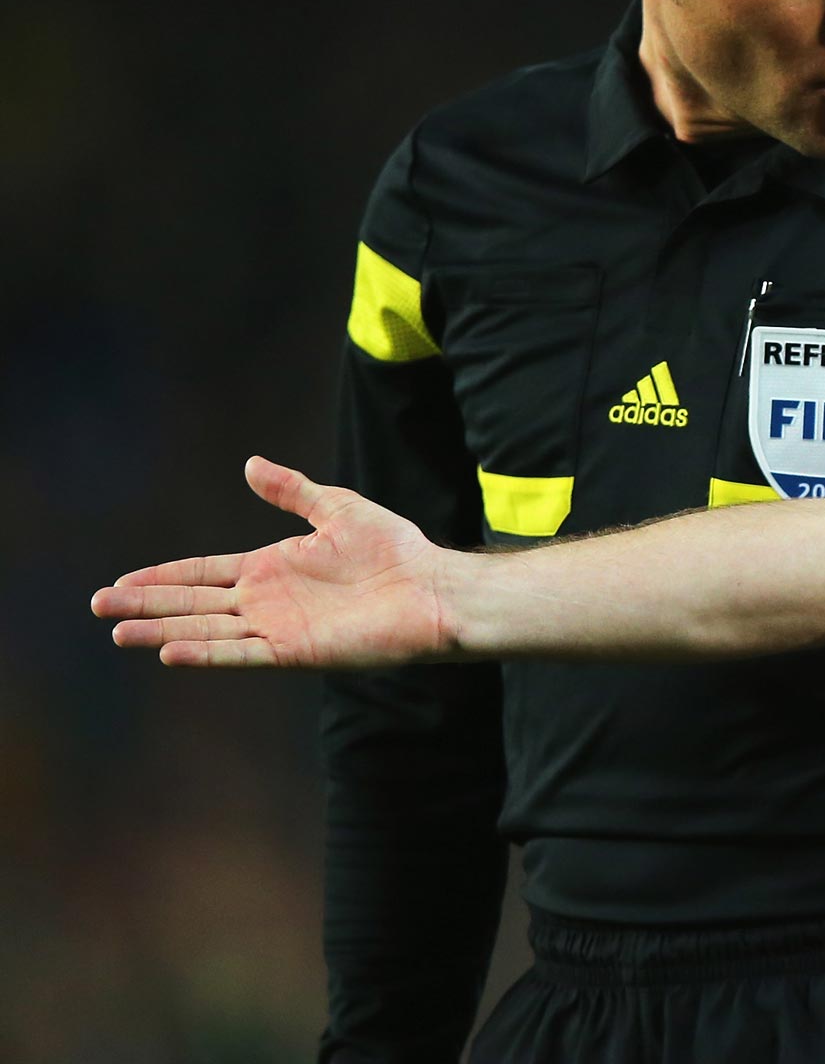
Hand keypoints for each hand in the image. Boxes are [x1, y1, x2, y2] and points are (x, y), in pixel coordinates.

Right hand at [90, 456, 457, 667]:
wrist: (432, 588)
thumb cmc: (395, 549)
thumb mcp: (337, 508)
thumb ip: (293, 491)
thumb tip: (251, 463)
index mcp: (272, 567)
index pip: (203, 572)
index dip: (163, 577)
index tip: (121, 582)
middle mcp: (266, 600)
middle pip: (193, 602)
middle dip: (146, 604)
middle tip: (99, 606)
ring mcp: (278, 627)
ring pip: (206, 630)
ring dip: (162, 631)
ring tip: (119, 633)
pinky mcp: (296, 651)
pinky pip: (242, 653)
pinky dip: (207, 653)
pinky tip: (171, 650)